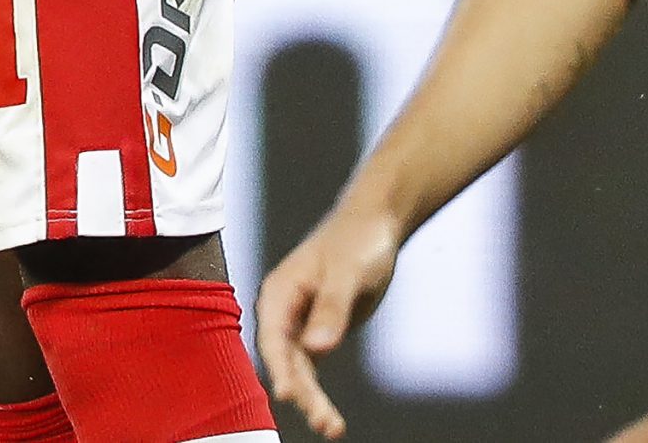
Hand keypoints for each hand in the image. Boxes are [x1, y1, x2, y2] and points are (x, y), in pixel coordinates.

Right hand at [256, 197, 405, 438]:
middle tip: (326, 421)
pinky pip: (311, 370)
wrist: (374, 226)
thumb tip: (317, 348)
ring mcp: (298, 325)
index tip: (287, 394)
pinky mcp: (316, 333)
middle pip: (284, 361)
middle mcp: (282, 312)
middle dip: (303, 392)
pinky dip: (319, 393)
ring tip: (333, 428)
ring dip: (312, 399)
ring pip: (298, 371)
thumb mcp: (348, 273)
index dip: (279, 367)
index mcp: (279, 292)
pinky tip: (331, 418)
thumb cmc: (358, 241)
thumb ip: (332, 307)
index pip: (273, 337)